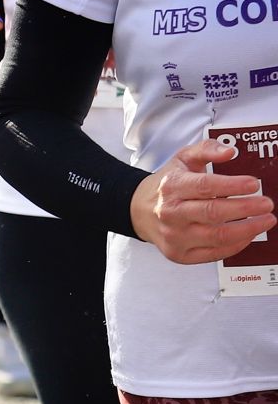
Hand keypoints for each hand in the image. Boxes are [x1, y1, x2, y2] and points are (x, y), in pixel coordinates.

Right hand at [131, 139, 275, 263]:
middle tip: (267, 204)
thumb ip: (207, 150)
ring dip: (248, 229)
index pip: (204, 186)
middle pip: (213, 212)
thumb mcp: (182, 159)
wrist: (139, 212)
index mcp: (171, 186)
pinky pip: (215, 253)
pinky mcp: (179, 254)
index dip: (232, 185)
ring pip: (218, 236)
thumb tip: (230, 151)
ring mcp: (174, 236)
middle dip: (246, 208)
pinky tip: (248, 234)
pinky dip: (237, 244)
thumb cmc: (167, 186)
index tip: (254, 184)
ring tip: (266, 220)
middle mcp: (170, 212)